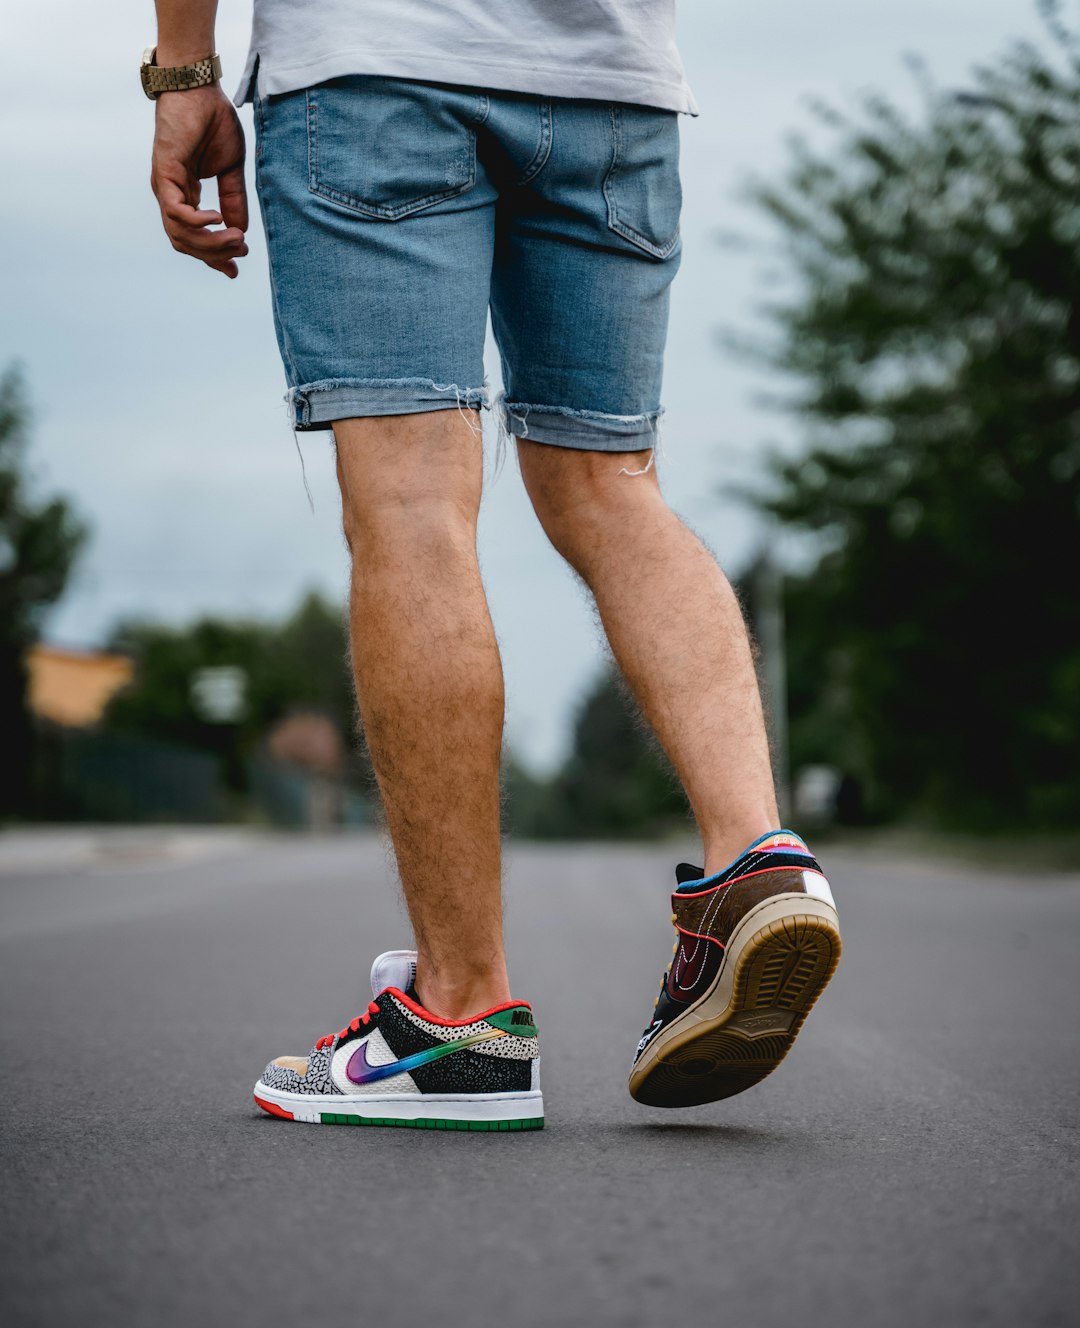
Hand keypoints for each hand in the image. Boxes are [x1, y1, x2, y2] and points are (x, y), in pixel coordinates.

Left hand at [151, 85, 248, 277]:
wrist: (198, 88)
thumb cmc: (212, 121)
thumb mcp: (230, 170)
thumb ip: (233, 200)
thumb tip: (239, 232)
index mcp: (185, 195)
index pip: (194, 238)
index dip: (214, 257)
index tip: (235, 268)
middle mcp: (171, 195)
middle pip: (186, 243)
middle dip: (215, 254)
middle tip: (240, 252)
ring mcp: (165, 186)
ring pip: (180, 233)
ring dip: (210, 243)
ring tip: (236, 239)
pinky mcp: (164, 174)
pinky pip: (177, 212)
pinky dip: (198, 222)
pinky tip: (218, 220)